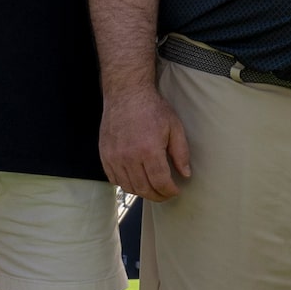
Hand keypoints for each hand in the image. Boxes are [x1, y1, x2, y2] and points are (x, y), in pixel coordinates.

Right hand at [100, 86, 191, 202]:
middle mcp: (129, 156)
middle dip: (158, 196)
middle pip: (144, 189)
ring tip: (152, 188)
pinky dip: (126, 184)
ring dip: (142, 192)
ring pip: (128, 187)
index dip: (169, 191)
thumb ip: (181, 153)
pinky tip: (136, 180)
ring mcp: (114, 157)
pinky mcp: (105, 155)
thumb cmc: (152, 108)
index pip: (160, 182)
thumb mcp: (174, 127)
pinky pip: (114, 179)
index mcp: (149, 150)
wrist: (126, 93)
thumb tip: (185, 174)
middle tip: (166, 194)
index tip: (175, 191)